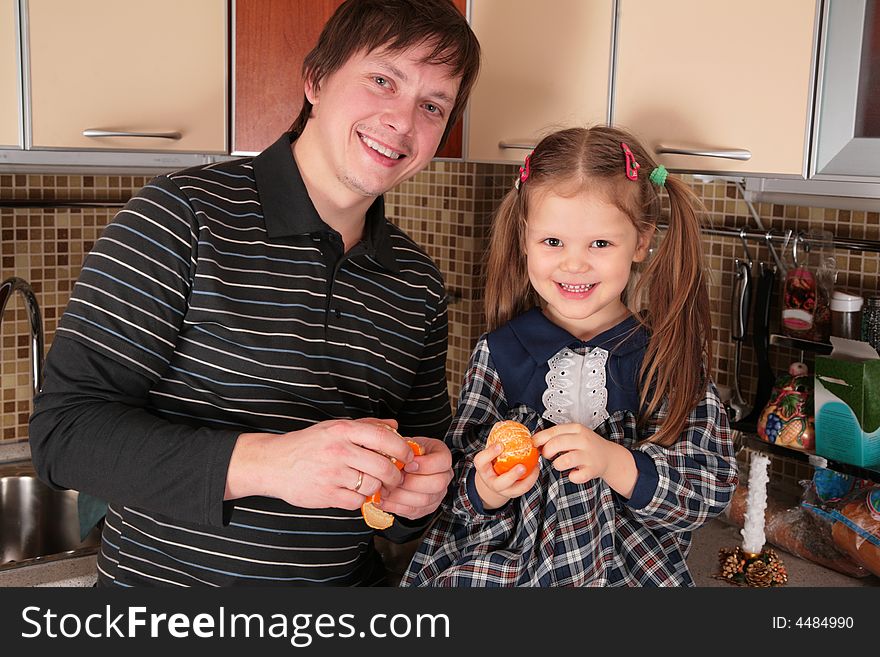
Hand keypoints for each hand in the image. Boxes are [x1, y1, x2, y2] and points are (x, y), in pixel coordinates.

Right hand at [225, 418, 416, 509]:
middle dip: (396, 476)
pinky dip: (361, 499)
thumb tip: (394, 426)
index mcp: (343, 430)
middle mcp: (339, 450)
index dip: (402, 449)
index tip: (408, 457)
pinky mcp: (326, 494)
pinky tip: (357, 493)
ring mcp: (332, 474)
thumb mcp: (335, 428)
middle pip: (383, 466)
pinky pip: (356, 501)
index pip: (384, 437)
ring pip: (372, 486)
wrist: (273, 463)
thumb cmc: (308, 444)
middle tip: (396, 478)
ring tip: (376, 487)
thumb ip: (366, 426)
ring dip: (379, 489)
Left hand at [378, 437, 452, 519]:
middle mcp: (444, 477)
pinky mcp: (425, 509)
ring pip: (424, 500)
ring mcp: (437, 495)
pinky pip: (412, 511)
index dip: (424, 465)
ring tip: (384, 489)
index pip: (442, 462)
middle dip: (412, 482)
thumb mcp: (407, 443)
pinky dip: (395, 506)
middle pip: (437, 484)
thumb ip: (403, 447)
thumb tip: (391, 455)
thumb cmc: (407, 454)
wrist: (407, 466)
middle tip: (394, 479)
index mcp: (443, 457)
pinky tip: (382, 499)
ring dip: (401, 496)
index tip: (407, 464)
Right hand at [472, 442, 539, 509]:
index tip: (500, 445)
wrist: (493, 480)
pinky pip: (524, 488)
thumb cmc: (492, 462)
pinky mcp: (514, 493)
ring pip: (515, 490)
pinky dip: (532, 478)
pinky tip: (536, 467)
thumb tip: (505, 424)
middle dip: (512, 475)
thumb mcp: (490, 452)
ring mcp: (503, 490)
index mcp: (483, 469)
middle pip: (500, 483)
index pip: (481, 461)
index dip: (489, 453)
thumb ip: (496, 442)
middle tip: (522, 466)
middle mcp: (492, 482)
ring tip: (535, 466)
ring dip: (527, 479)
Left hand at [532, 423, 636, 496]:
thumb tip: (534, 442)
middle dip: (546, 452)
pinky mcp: (592, 470)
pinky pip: (575, 477)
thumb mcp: (573, 435)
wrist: (609, 456)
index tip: (534, 445)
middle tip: (547, 455)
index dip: (539, 439)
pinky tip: (574, 473)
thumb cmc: (586, 446)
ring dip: (557, 465)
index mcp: (576, 429)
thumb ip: (556, 436)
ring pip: (563, 461)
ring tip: (560, 464)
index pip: (552, 431)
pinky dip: (572, 477)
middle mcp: (583, 440)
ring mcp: (589, 455)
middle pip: (556, 444)